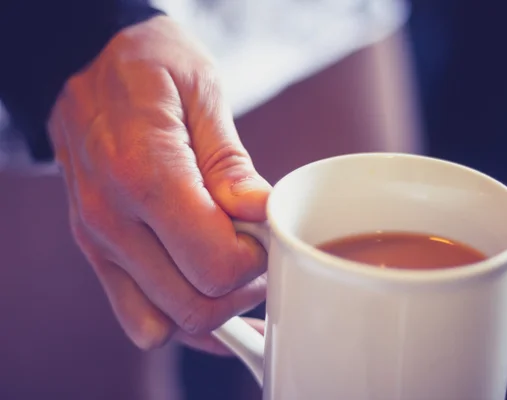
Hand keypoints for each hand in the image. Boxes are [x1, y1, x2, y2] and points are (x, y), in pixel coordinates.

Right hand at [48, 16, 269, 351]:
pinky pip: (137, 315)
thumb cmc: (148, 66)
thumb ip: (230, 162)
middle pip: (194, 305)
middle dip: (242, 292)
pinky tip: (206, 296)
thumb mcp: (201, 90)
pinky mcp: (96, 249)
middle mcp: (112, 219)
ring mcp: (98, 240)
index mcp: (145, 174)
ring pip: (165, 323)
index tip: (266, 233)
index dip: (257, 261)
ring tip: (233, 273)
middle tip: (257, 254)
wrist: (84, 60)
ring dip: (213, 313)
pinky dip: (178, 319)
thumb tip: (259, 213)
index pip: (215, 264)